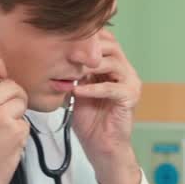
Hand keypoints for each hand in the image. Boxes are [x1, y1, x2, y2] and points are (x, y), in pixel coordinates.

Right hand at [0, 56, 30, 183]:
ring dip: (18, 115)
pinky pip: (26, 122)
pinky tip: (9, 142)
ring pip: (21, 102)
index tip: (1, 75)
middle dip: (15, 97)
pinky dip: (21, 132)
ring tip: (5, 130)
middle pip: (11, 84)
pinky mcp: (14, 130)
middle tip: (7, 113)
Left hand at [71, 30, 143, 183]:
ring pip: (112, 63)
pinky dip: (93, 88)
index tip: (64, 40)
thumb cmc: (90, 121)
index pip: (105, 39)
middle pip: (111, 45)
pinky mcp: (130, 97)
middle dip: (87, 48)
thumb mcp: (76, 89)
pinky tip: (77, 91)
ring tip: (70, 73)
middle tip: (66, 54)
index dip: (87, 36)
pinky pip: (111, 88)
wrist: (102, 147)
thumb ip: (72, 71)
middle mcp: (125, 71)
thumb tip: (54, 55)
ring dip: (88, 66)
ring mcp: (130, 83)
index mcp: (113, 66)